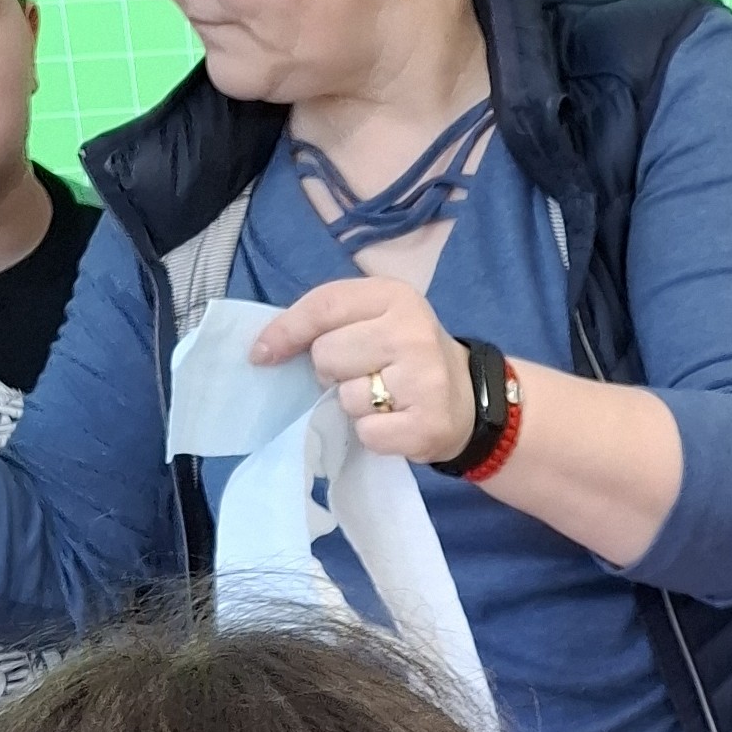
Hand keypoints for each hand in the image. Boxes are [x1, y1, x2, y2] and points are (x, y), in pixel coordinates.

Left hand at [250, 276, 479, 465]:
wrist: (469, 399)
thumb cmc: (406, 356)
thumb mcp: (374, 319)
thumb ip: (325, 322)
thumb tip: (262, 350)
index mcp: (395, 297)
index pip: (323, 307)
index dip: (286, 331)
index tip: (262, 354)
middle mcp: (413, 333)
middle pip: (327, 355)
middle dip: (333, 372)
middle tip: (362, 375)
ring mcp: (425, 380)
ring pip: (346, 398)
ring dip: (354, 406)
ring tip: (384, 399)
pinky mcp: (428, 424)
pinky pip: (367, 433)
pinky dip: (373, 435)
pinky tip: (395, 423)